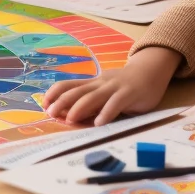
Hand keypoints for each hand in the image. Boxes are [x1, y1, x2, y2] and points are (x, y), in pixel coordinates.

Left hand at [43, 46, 181, 124]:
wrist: (150, 70)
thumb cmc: (125, 85)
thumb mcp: (105, 91)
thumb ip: (92, 102)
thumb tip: (71, 116)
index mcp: (92, 83)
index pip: (68, 85)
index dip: (55, 93)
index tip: (44, 104)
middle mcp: (100, 83)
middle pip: (77, 91)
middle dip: (62, 102)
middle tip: (51, 114)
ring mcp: (114, 87)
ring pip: (94, 96)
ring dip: (80, 108)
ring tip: (70, 120)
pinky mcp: (129, 93)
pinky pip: (116, 103)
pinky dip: (106, 112)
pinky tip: (100, 123)